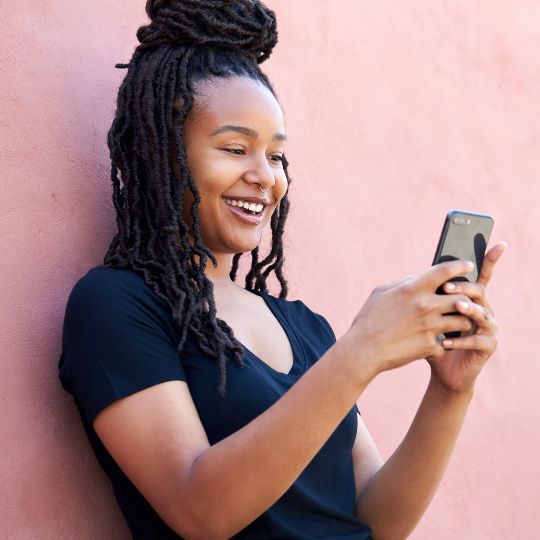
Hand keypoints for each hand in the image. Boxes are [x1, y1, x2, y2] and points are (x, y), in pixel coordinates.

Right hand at [341, 259, 492, 379]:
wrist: (364, 351)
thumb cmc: (369, 319)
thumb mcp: (380, 292)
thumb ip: (403, 282)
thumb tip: (418, 278)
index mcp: (412, 289)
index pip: (445, 271)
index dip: (460, 265)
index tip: (468, 265)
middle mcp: (425, 306)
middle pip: (462, 298)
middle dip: (467, 299)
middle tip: (465, 301)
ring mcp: (430, 327)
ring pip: (463, 321)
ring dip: (462, 321)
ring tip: (457, 322)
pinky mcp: (431, 346)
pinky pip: (448, 342)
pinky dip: (444, 343)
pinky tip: (438, 343)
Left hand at [426, 241, 507, 393]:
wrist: (440, 367)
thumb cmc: (431, 336)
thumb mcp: (426, 313)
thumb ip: (426, 295)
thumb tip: (414, 277)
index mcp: (470, 298)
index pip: (481, 276)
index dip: (491, 260)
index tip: (499, 243)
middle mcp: (483, 309)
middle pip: (479, 291)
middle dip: (464, 287)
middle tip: (446, 286)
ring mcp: (488, 327)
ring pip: (483, 313)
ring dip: (468, 309)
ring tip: (455, 307)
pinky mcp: (487, 346)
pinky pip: (478, 340)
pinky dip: (461, 340)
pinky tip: (446, 342)